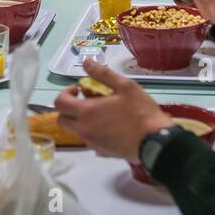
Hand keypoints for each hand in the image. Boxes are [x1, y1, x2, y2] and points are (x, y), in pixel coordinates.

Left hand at [54, 60, 170, 161]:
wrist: (154, 142)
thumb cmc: (140, 112)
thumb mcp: (125, 86)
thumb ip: (103, 73)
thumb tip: (86, 62)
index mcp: (86, 112)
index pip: (60, 103)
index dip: (65, 93)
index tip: (79, 89)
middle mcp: (84, 129)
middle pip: (61, 120)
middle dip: (68, 109)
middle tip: (84, 101)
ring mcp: (91, 143)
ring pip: (74, 131)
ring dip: (79, 120)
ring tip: (100, 112)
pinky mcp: (101, 151)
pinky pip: (88, 140)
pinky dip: (91, 131)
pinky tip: (109, 125)